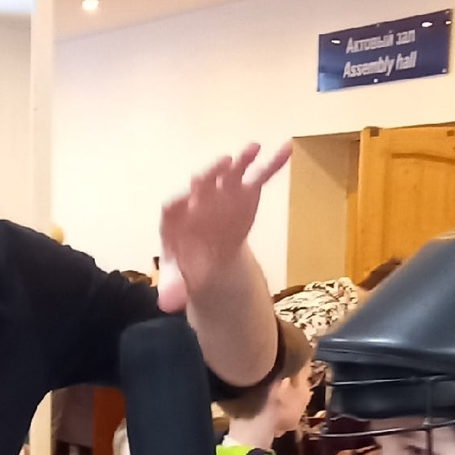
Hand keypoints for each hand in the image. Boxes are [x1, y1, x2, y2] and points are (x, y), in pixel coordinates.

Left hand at [156, 142, 290, 312]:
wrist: (207, 256)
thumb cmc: (187, 262)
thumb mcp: (179, 278)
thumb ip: (173, 287)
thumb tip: (169, 305)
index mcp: (176, 221)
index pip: (172, 209)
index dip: (178, 204)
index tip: (184, 199)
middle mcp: (197, 202)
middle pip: (200, 185)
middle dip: (209, 175)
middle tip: (222, 163)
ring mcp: (222, 195)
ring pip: (230, 175)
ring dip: (241, 162)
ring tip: (253, 149)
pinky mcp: (244, 195)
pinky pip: (258, 178)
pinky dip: (270, 165)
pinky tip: (285, 149)